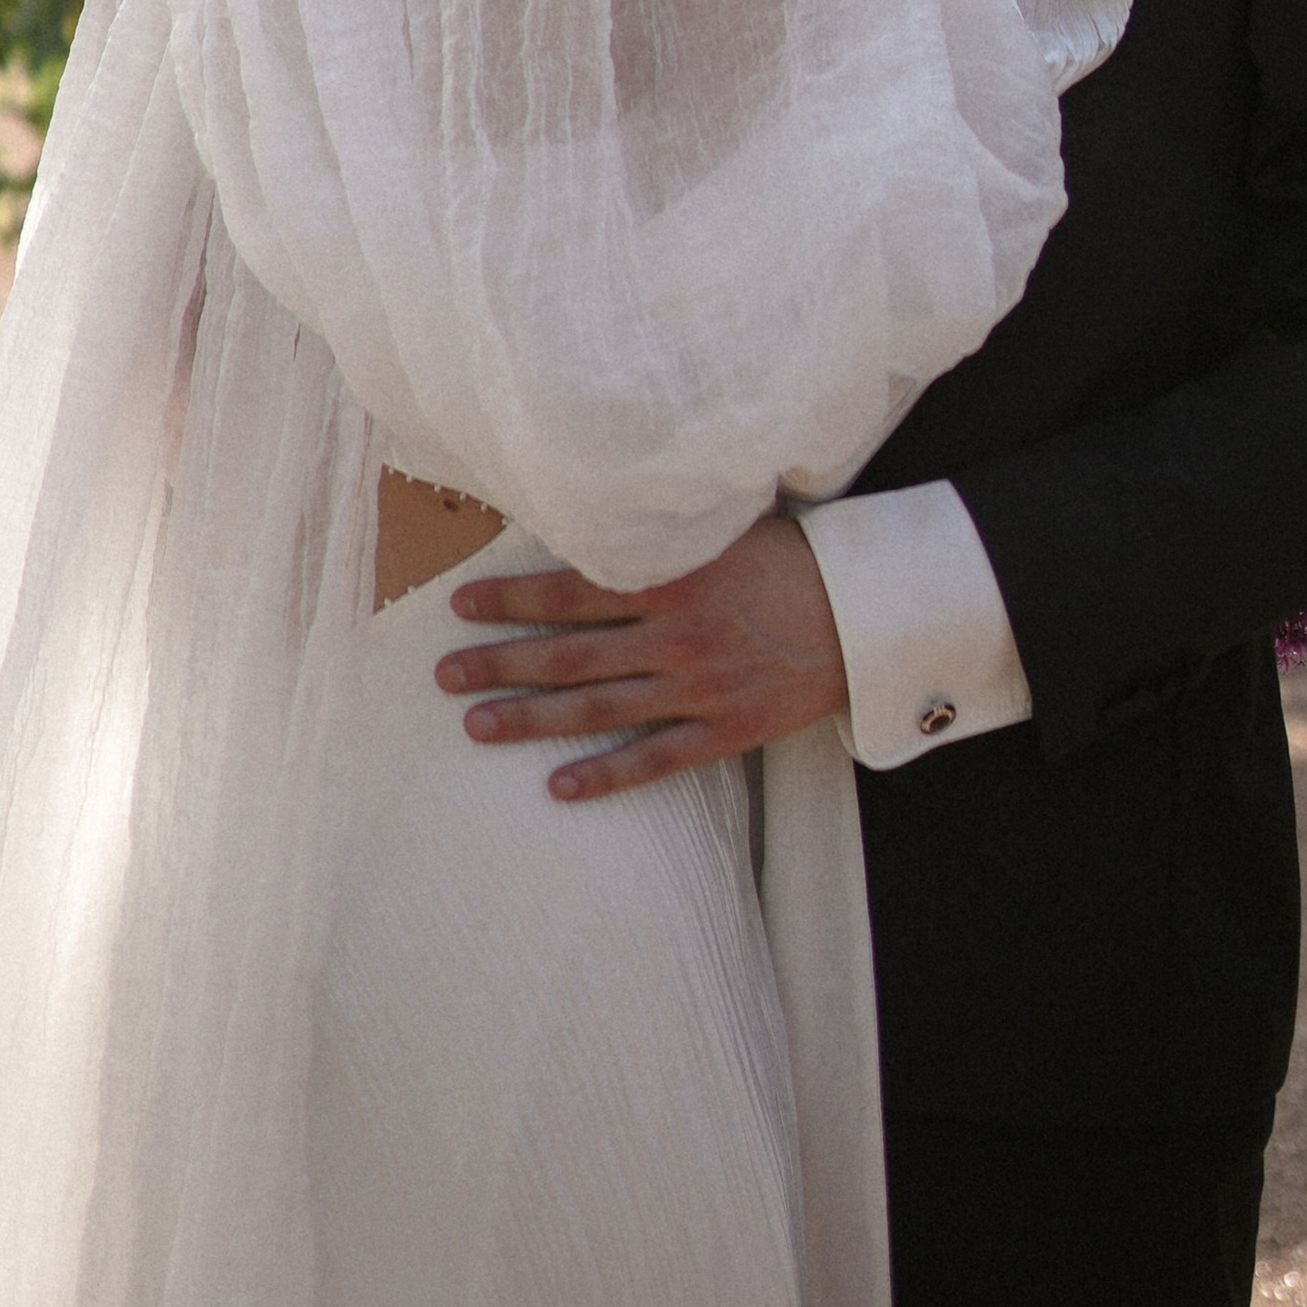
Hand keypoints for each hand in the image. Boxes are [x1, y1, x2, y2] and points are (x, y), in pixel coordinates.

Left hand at [435, 513, 848, 801]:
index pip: (568, 589)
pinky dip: (606, 775)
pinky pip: (655, 759)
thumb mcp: (722, 527)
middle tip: (442, 674)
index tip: (459, 605)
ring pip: (597, 710)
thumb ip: (658, 535)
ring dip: (530, 720)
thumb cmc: (791, 556)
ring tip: (473, 726)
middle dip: (499, 663)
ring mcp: (698, 686)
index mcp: (669, 577)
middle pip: (567, 654)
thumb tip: (595, 518)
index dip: (510, 598)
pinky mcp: (725, 729)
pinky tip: (558, 788)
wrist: (864, 612)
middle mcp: (674, 635)